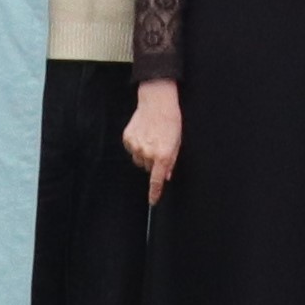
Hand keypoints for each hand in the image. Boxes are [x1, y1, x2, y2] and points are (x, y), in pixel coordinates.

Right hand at [124, 83, 181, 199]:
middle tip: (159, 147)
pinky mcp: (127, 139)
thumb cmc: (171, 121)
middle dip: (154, 162)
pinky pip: (131, 149)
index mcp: (163, 156)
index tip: (153, 201)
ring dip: (144, 154)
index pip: (156, 180)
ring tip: (151, 139)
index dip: (154, 192)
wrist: (157, 102)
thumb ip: (171, 161)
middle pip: (148, 169)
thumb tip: (166, 176)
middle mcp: (148, 153)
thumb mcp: (177, 142)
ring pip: (139, 160)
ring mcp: (135, 146)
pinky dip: (136, 145)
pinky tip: (143, 134)